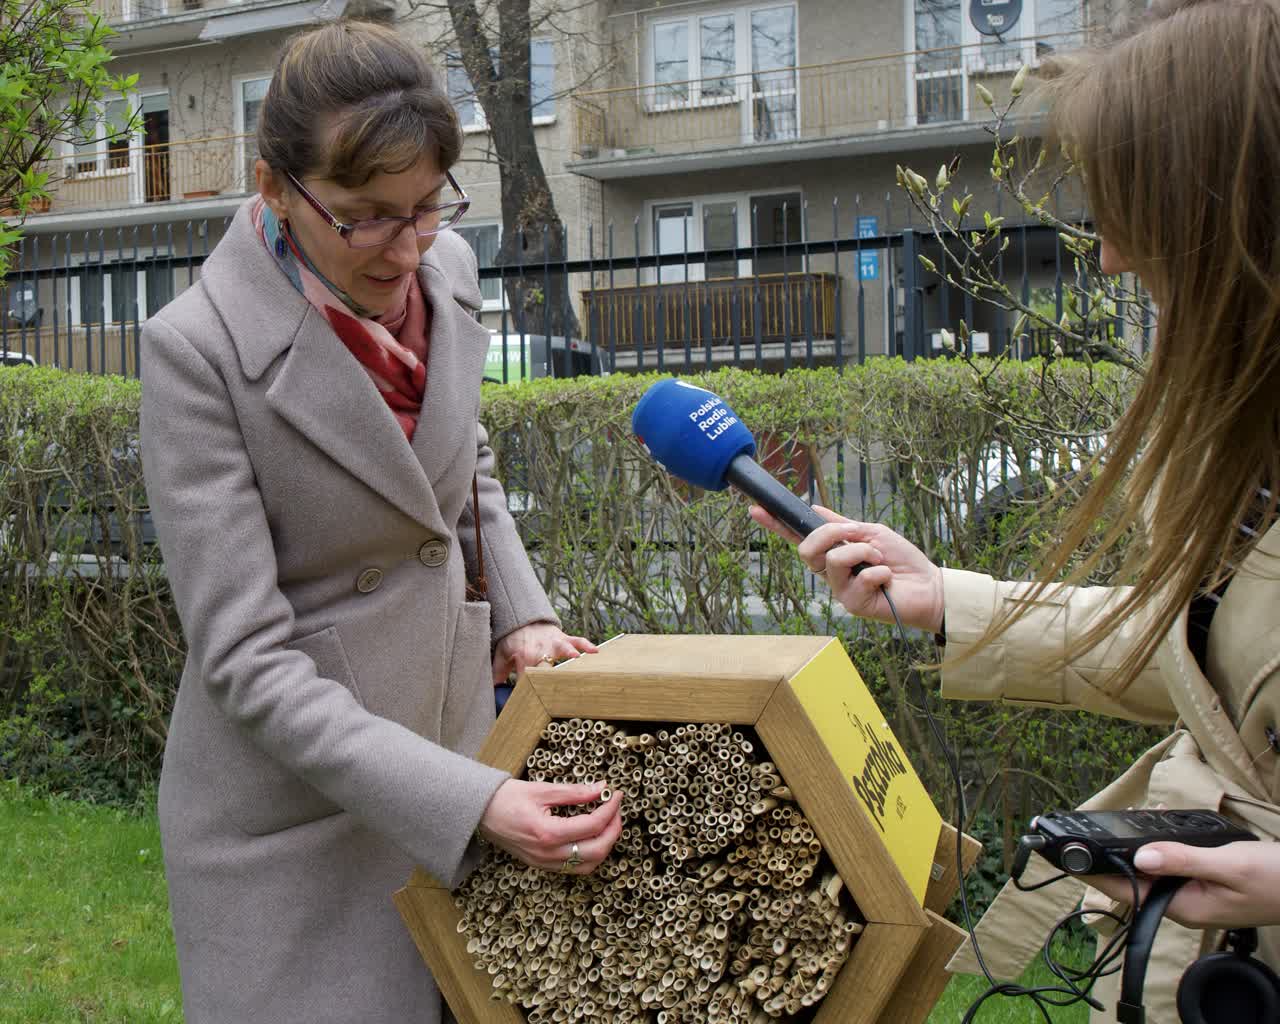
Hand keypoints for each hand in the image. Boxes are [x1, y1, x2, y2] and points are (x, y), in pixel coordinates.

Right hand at [478, 779, 622, 874]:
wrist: (480, 813)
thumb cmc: (507, 798)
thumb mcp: (542, 789)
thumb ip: (574, 792)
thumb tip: (601, 788)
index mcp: (548, 833)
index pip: (592, 825)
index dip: (610, 809)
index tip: (616, 794)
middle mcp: (548, 853)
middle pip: (597, 850)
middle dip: (614, 830)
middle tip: (616, 810)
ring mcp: (544, 863)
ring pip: (588, 865)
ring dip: (605, 846)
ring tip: (608, 824)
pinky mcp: (542, 865)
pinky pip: (574, 868)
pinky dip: (590, 855)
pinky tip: (591, 837)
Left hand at [492, 623, 597, 683]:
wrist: (523, 618)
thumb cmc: (513, 639)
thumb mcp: (502, 654)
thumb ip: (497, 672)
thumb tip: (492, 690)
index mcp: (524, 658)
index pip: (526, 679)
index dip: (529, 693)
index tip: (532, 706)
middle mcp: (540, 651)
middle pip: (547, 667)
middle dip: (552, 678)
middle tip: (558, 690)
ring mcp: (553, 644)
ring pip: (564, 650)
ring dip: (570, 655)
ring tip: (578, 661)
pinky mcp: (563, 638)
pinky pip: (577, 640)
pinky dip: (586, 645)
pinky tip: (595, 652)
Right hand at [749, 504, 944, 633]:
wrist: (928, 584)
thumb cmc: (901, 559)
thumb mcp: (871, 531)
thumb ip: (842, 525)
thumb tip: (813, 507)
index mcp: (832, 553)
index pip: (798, 538)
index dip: (776, 525)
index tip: (756, 510)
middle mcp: (830, 572)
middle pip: (806, 549)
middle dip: (832, 534)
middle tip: (856, 534)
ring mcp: (840, 590)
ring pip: (832, 560)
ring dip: (863, 551)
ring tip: (880, 559)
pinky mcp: (853, 604)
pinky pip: (857, 577)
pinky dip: (878, 570)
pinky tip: (887, 579)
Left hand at [1085, 841, 1279, 928]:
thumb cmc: (1276, 879)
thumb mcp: (1227, 865)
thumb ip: (1182, 860)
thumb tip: (1139, 856)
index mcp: (1184, 907)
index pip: (1127, 892)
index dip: (1096, 873)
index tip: (1068, 857)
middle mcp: (1185, 904)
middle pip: (1136, 880)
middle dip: (1113, 854)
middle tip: (1091, 827)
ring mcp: (1195, 895)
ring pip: (1153, 870)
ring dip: (1136, 848)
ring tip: (1118, 821)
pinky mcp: (1206, 883)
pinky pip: (1172, 865)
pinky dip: (1161, 846)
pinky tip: (1157, 826)